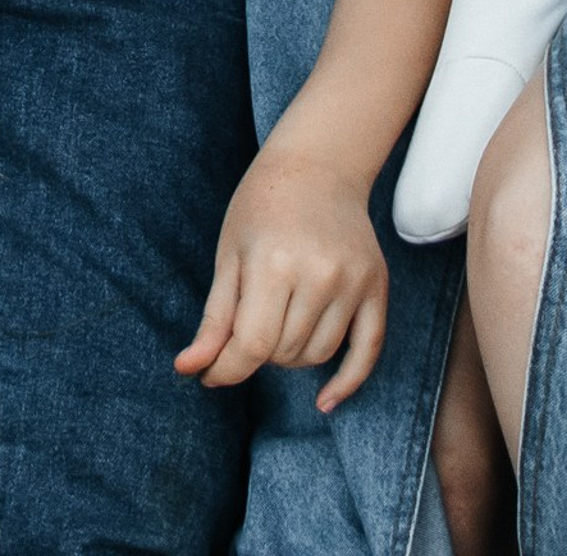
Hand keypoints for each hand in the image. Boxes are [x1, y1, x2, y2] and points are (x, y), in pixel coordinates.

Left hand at [176, 140, 387, 410]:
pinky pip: (368, 352)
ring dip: (291, 355)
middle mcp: (319, 275)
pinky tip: (324, 400)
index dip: (225, 369)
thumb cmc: (261, 207)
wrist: (316, 167)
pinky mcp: (377, 287)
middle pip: (283, 352)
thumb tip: (189, 369)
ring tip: (277, 321)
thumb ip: (214, 318)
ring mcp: (354, 282)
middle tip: (248, 320)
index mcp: (273, 263)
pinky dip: (347, 382)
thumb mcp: (228, 255)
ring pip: (317, 355)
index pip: (251, 345)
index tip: (208, 374)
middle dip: (258, 350)